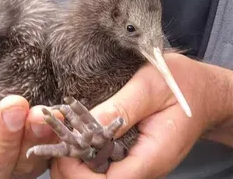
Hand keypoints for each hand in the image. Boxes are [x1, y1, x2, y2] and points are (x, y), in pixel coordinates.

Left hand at [51, 53, 232, 178]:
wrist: (204, 93)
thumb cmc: (183, 85)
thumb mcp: (150, 87)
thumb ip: (121, 107)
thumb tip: (87, 127)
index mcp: (152, 156)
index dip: (80, 174)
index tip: (60, 154)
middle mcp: (144, 166)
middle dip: (72, 170)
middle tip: (50, 146)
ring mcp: (139, 162)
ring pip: (101, 174)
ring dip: (76, 161)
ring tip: (56, 140)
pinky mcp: (133, 154)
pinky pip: (106, 162)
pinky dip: (86, 153)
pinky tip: (72, 138)